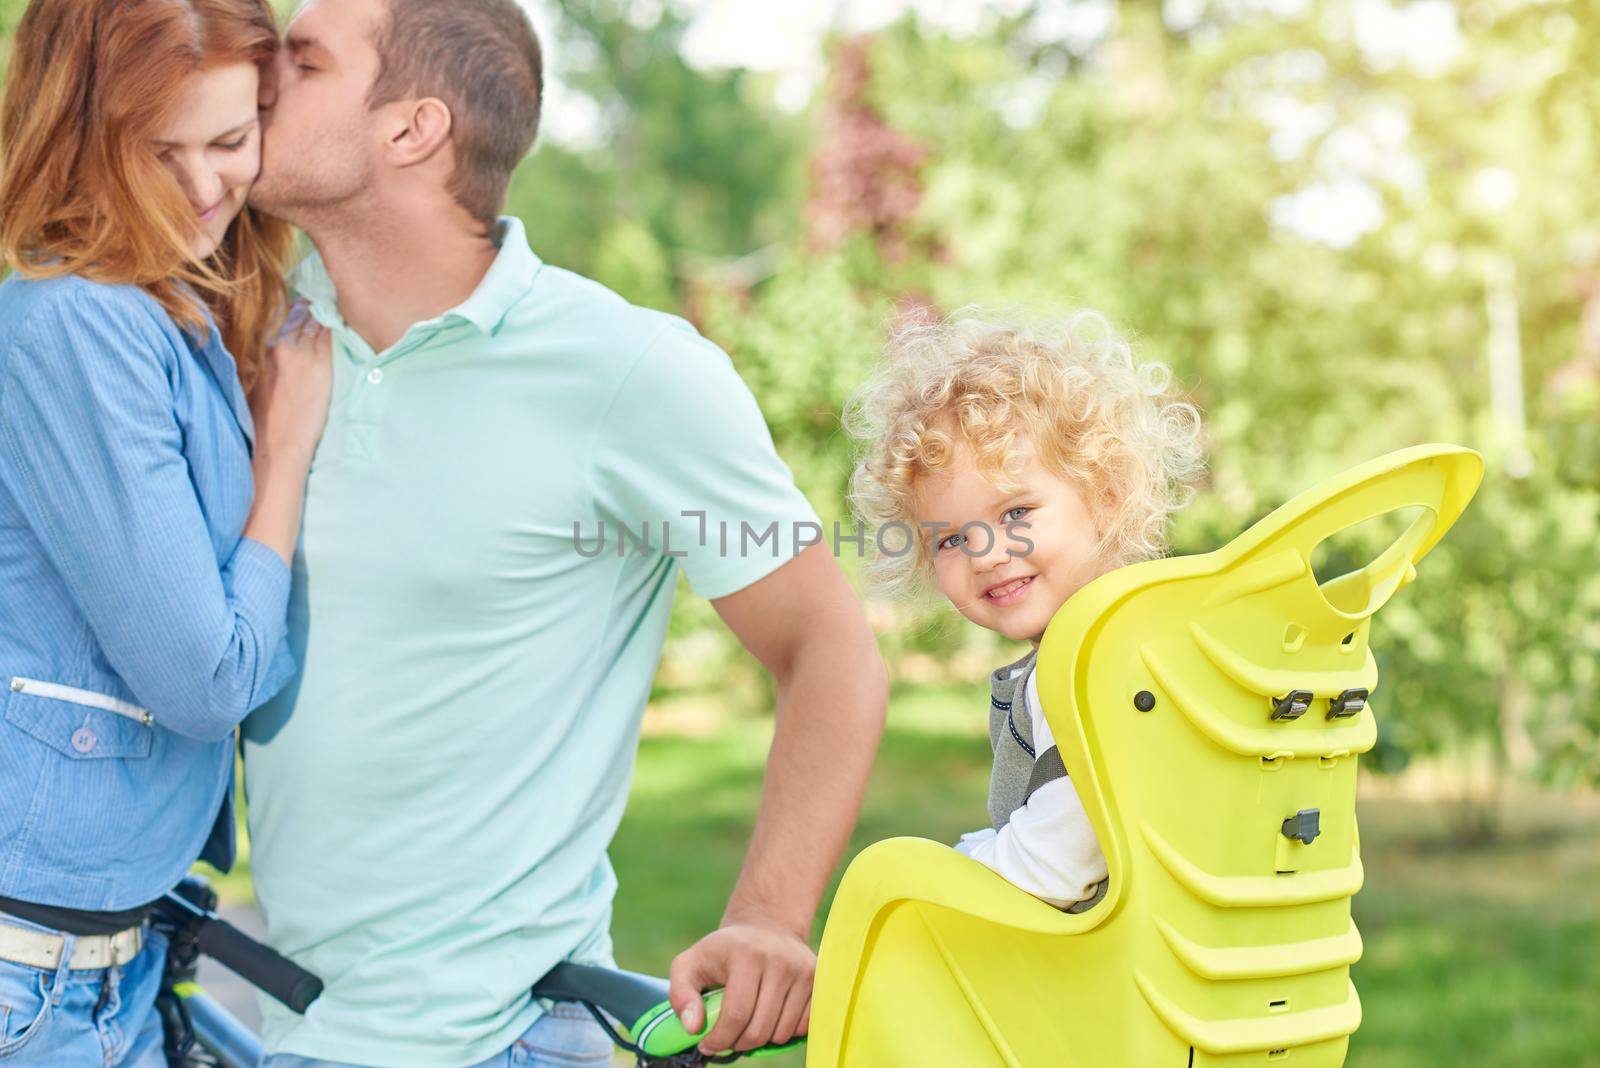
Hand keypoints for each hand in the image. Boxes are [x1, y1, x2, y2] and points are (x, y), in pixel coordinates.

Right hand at [251, 301, 332, 461]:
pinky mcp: (322, 365)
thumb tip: (269, 345)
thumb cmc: (262, 419)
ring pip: (314, 322)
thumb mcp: (251, 381)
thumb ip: (261, 358)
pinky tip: (342, 319)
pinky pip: (330, 336)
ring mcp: (302, 354)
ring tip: (331, 305)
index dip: (288, 308)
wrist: (278, 445)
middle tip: (319, 297)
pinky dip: (334, 326)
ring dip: (322, 313)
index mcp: (258, 350)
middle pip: (295, 314)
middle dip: (306, 306)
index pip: (275, 316)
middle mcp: (278, 346)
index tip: (297, 300)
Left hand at [667, 919, 815, 1054]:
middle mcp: (780, 961)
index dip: (719, 1039)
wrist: (768, 925)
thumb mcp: (690, 963)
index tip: (707, 1044)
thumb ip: (680, 993)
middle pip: (759, 1029)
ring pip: (782, 1033)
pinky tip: (770, 1015)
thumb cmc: (723, 950)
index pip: (736, 1015)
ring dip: (761, 1039)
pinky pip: (802, 1028)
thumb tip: (692, 1027)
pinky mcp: (819, 980)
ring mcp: (803, 971)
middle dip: (738, 1043)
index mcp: (747, 955)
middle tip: (728, 1037)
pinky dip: (783, 1031)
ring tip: (748, 1023)